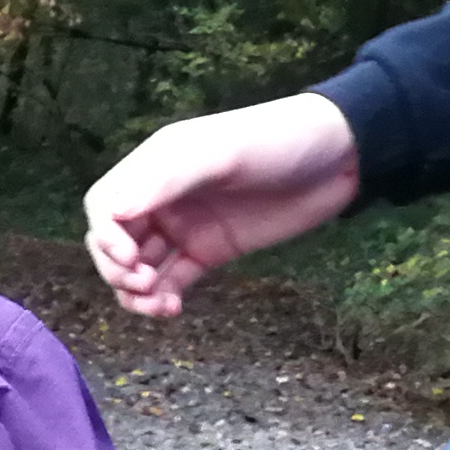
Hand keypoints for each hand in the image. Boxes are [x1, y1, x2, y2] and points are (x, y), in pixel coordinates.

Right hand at [83, 94, 359, 317]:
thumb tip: (112, 213)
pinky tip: (173, 309)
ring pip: (135, 270)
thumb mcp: (224, 153)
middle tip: (144, 284)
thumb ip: (168, 180)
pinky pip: (168, 283)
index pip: (105, 206)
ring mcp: (183, 228)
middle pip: (113, 244)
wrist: (344, 156)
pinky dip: (160, 301)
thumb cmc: (282, 141)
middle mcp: (163, 198)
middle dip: (118, 270)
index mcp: (157, 166)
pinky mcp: (206, 253)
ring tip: (160, 304)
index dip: (105, 236)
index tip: (128, 258)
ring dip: (136, 293)